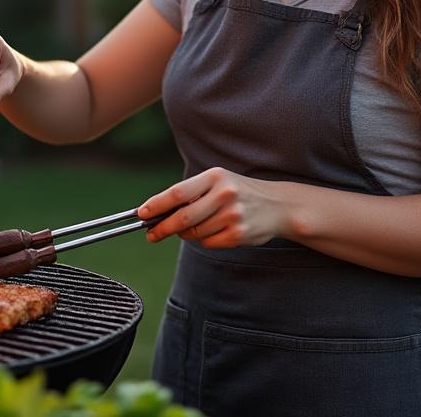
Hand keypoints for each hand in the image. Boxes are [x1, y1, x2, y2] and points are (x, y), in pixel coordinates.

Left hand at [138, 167, 288, 248]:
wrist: (278, 206)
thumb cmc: (240, 192)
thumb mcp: (218, 182)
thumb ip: (191, 194)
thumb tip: (157, 212)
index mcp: (215, 177)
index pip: (178, 192)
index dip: (157, 205)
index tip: (142, 214)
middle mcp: (224, 194)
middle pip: (183, 217)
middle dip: (163, 228)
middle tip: (151, 234)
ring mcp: (233, 215)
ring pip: (194, 233)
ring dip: (187, 234)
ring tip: (196, 226)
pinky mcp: (239, 234)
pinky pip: (209, 243)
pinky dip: (205, 240)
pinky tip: (215, 231)